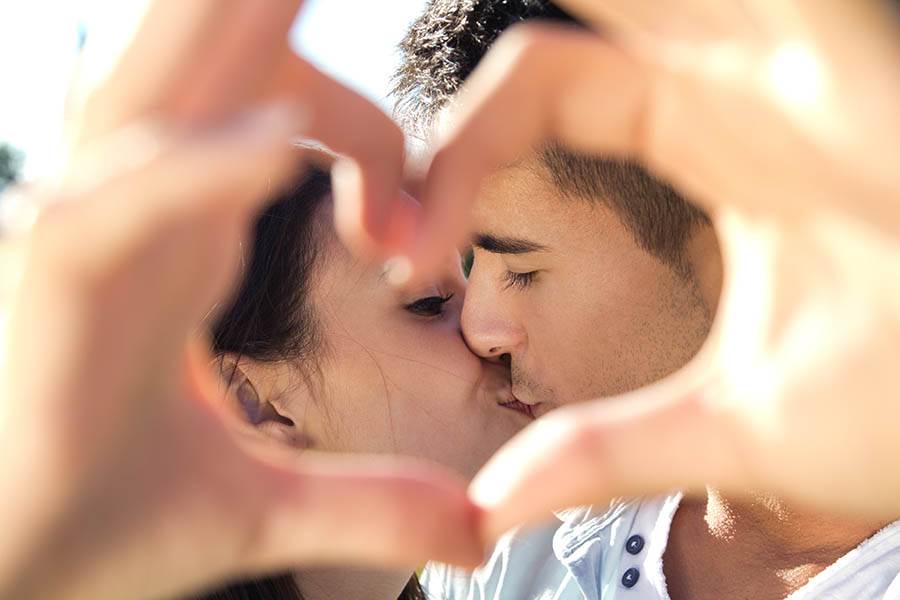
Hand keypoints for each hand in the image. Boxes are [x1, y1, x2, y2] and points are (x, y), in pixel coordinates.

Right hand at [0, 3, 479, 598]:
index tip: (409, 241)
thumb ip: (371, 502)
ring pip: (159, 97)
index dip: (371, 136)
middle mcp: (140, 214)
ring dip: (229, 27)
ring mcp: (93, 242)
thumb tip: (477, 532)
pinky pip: (123, 205)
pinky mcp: (53, 296)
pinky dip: (198, 176)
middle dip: (261, 1)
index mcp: (188, 233)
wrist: (8, 581)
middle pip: (208, 58)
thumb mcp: (262, 509)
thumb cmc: (105, 521)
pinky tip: (280, 150)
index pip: (278, 109)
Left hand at [401, 0, 899, 537]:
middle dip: (483, 62)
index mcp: (708, 138)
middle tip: (320, 52)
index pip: (540, 90)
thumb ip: (601, 450)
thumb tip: (486, 511)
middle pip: (578, 10)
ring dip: (568, 12)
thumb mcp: (727, 424)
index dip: (452, 159)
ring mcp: (795, 54)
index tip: (397, 251)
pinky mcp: (845, 50)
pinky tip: (632, 15)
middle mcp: (742, 79)